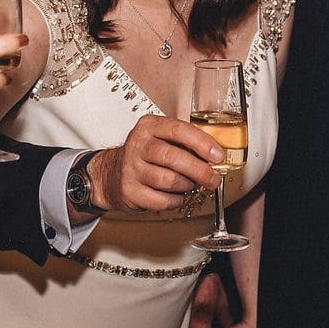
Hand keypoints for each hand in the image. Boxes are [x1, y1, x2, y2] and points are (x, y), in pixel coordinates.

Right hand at [87, 115, 222, 213]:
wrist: (111, 174)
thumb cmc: (145, 155)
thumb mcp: (160, 138)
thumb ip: (185, 142)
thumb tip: (216, 154)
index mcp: (148, 127)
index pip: (179, 130)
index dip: (202, 143)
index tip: (218, 155)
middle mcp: (137, 145)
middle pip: (174, 158)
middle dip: (200, 171)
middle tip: (213, 179)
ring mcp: (131, 169)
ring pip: (170, 181)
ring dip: (187, 186)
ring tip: (189, 184)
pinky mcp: (129, 191)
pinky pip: (162, 200)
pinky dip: (175, 200)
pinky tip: (175, 195)